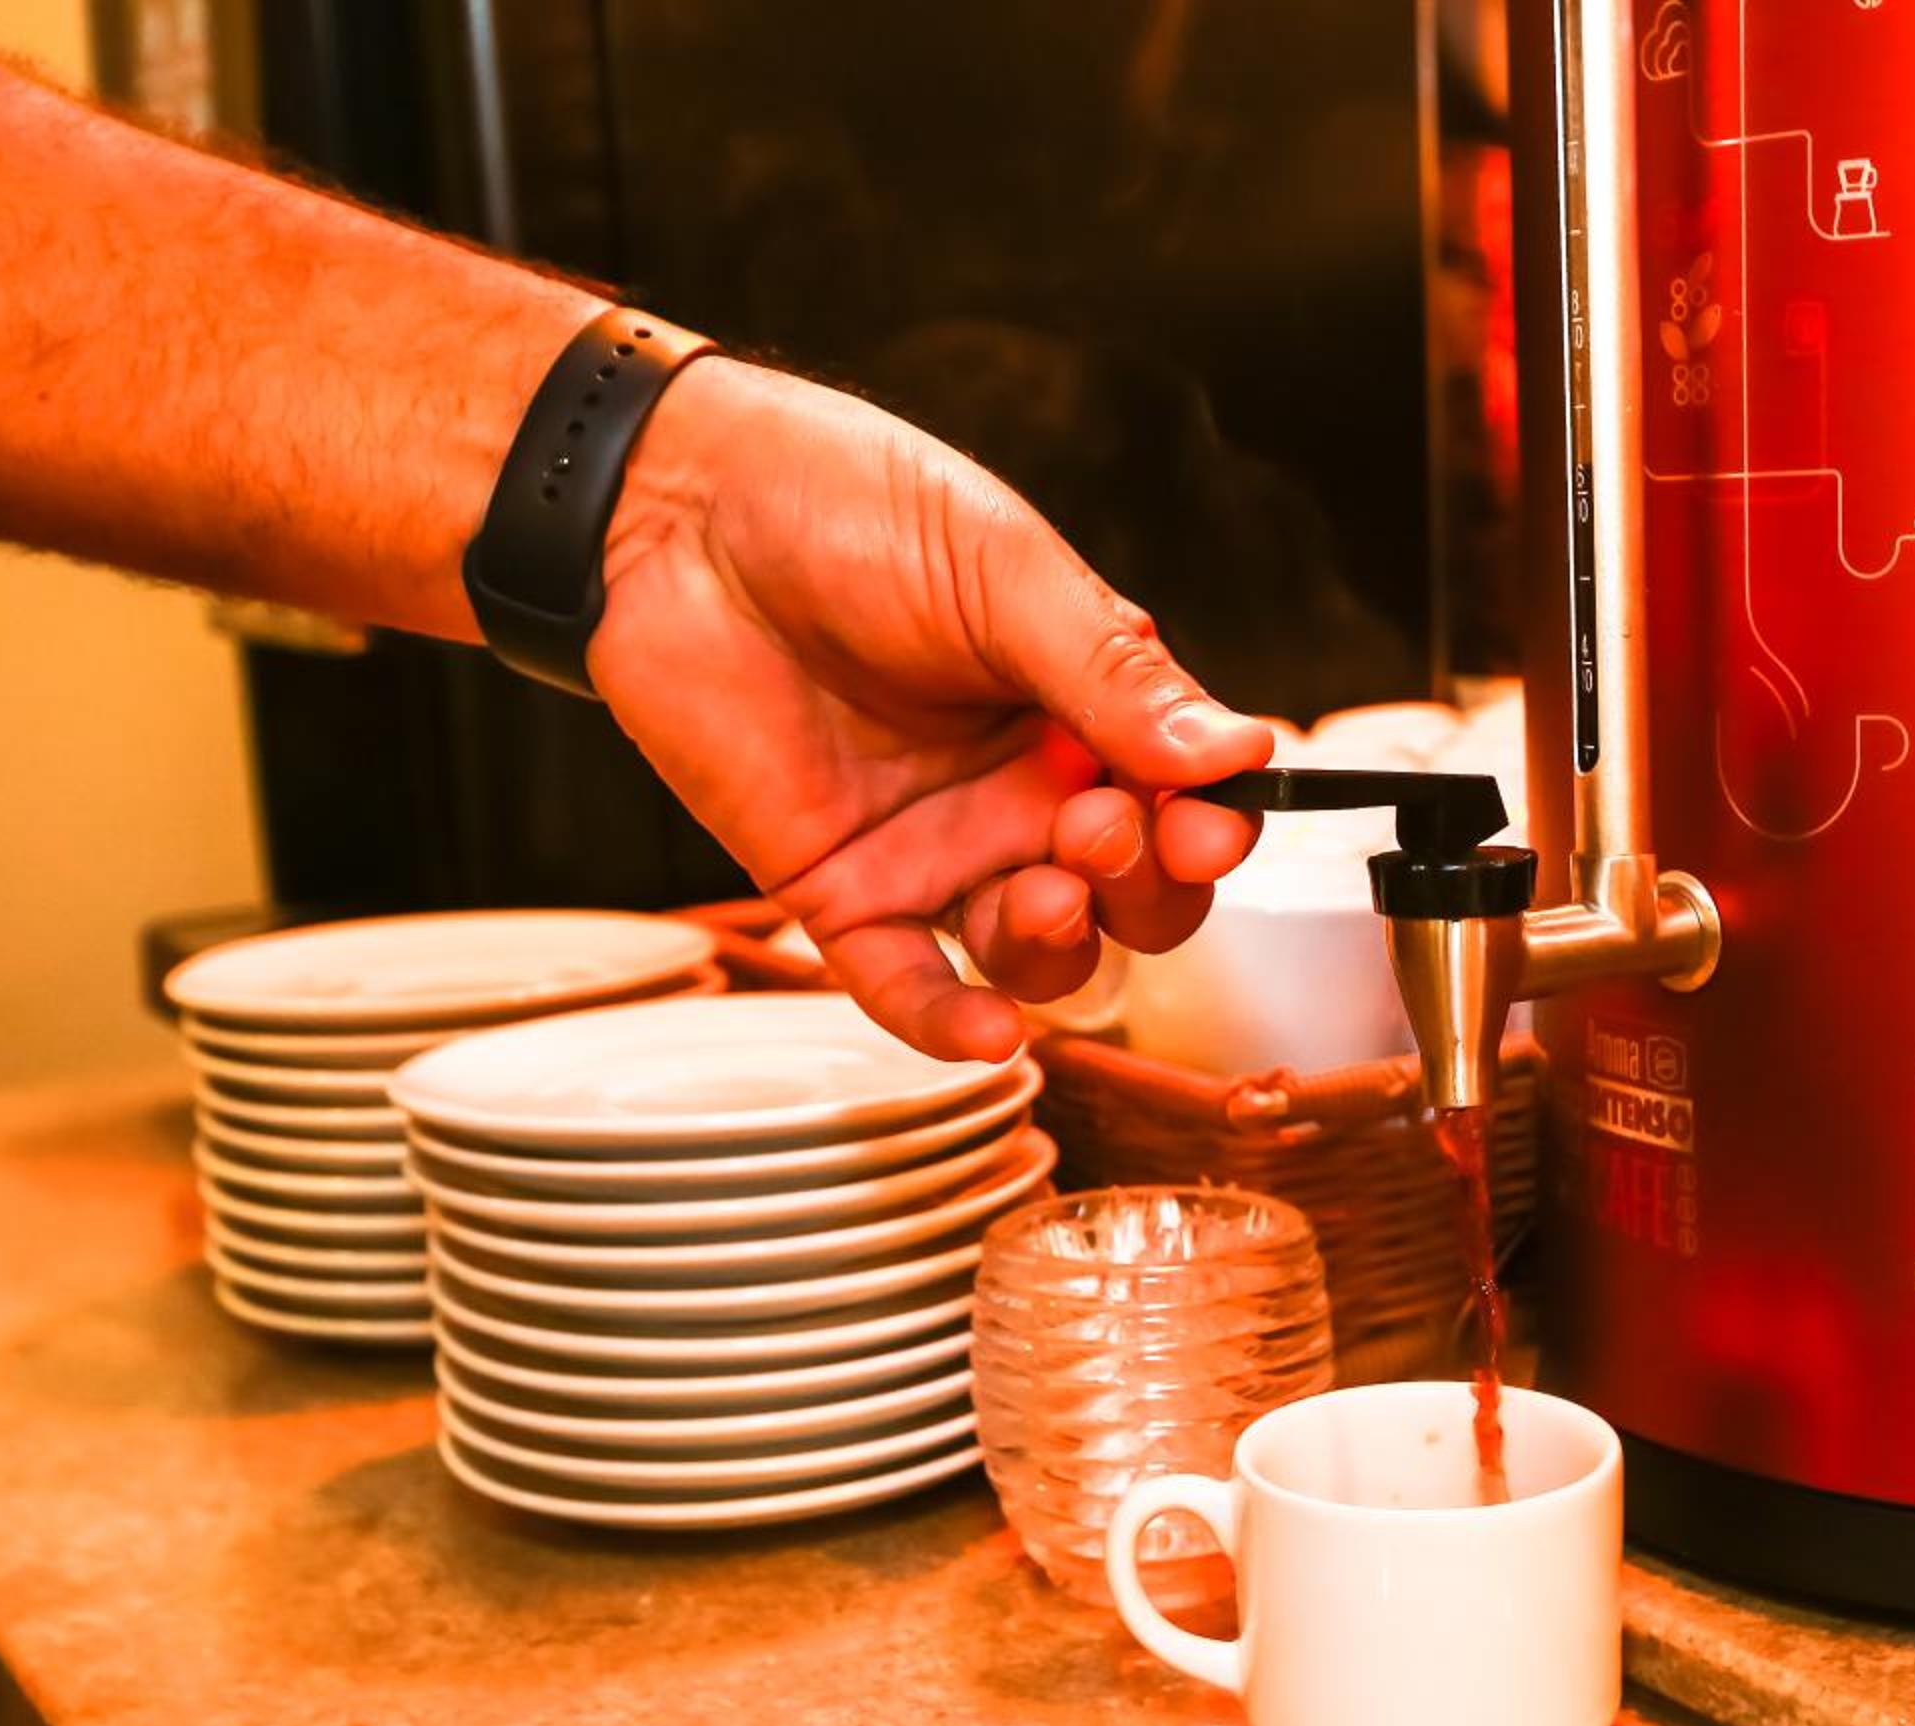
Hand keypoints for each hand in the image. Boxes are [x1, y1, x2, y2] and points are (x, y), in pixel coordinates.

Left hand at [590, 359, 1272, 1061]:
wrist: (672, 511)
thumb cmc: (844, 506)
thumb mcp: (1004, 573)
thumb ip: (1115, 675)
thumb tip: (1242, 753)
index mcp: (1083, 706)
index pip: (1183, 801)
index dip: (1208, 828)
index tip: (1207, 825)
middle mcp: (1022, 789)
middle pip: (1130, 894)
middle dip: (1144, 887)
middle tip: (1105, 833)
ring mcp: (935, 847)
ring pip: (1037, 951)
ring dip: (1062, 946)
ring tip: (1042, 894)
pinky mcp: (840, 889)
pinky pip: (907, 983)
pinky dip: (950, 1021)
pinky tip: (988, 1031)